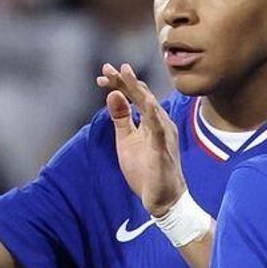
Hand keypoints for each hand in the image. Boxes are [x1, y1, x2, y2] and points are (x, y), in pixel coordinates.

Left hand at [100, 63, 185, 216]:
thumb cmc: (147, 169)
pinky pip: (159, 130)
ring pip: (151, 106)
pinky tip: (147, 103)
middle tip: (107, 68)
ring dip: (138, 90)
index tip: (102, 76)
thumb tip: (112, 94)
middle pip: (142, 95)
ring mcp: (163, 135)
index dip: (119, 84)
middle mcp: (160, 122)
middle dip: (125, 80)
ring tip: (126, 74)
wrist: (164, 199)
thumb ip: (121, 118)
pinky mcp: (163, 149)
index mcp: (150, 120)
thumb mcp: (127, 140)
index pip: (134, 96)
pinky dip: (153, 114)